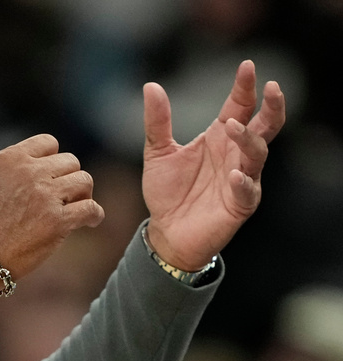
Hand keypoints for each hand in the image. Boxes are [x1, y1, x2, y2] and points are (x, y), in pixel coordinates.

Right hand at [0, 134, 104, 308]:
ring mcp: (45, 195)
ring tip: (77, 208)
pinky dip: (94, 214)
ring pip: (84, 180)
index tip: (52, 176)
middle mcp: (29, 172)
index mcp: (8, 159)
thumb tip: (35, 171)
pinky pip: (90, 208)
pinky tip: (90, 221)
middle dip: (69, 178)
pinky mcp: (57, 221)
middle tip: (65, 197)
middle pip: (70, 161)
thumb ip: (9, 172)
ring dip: (83, 194)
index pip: (48, 143)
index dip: (53, 160)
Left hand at [142, 60, 285, 270]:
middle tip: (271, 87)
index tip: (247, 66)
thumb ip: (157, 122)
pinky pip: (247, 191)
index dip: (245, 87)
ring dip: (248, 139)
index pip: (239, 106)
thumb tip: (151, 86)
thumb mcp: (157, 153)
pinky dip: (242, 182)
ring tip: (232, 126)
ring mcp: (242, 178)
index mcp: (219, 138)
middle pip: (264, 126)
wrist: (165, 232)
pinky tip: (234, 175)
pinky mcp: (240, 204)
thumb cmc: (167, 192)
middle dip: (271, 107)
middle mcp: (235, 154)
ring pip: (257, 154)